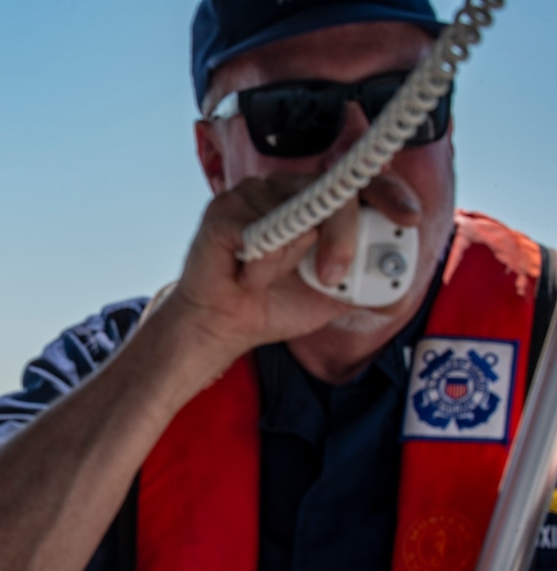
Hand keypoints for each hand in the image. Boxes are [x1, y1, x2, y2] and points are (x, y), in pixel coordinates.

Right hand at [166, 171, 420, 350]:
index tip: (408, 217)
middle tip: (333, 277)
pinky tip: (244, 276)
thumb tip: (400, 289)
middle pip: (334, 193)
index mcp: (315, 201)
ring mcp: (254, 194)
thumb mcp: (332, 299)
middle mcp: (287, 188)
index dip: (388, 192)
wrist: (225, 326)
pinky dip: (260, 266)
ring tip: (263, 279)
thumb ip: (366, 286)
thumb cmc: (274, 303)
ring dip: (288, 263)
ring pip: (296, 216)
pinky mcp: (224, 209)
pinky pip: (261, 232)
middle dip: (344, 238)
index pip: (359, 182)